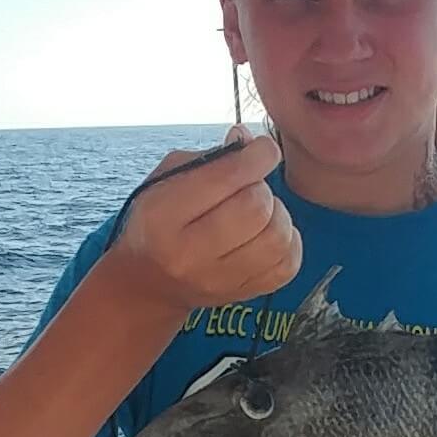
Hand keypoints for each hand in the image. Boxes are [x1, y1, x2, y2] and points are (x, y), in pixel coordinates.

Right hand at [106, 128, 301, 317]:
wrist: (148, 283)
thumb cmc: (159, 220)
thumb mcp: (167, 180)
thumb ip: (210, 158)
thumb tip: (251, 141)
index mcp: (164, 214)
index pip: (227, 177)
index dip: (257, 155)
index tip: (262, 150)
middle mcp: (189, 253)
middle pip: (256, 208)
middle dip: (262, 188)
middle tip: (251, 188)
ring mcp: (218, 280)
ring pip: (277, 237)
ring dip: (278, 214)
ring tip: (261, 211)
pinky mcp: (242, 295)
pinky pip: (288, 265)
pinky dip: (288, 242)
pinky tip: (270, 233)